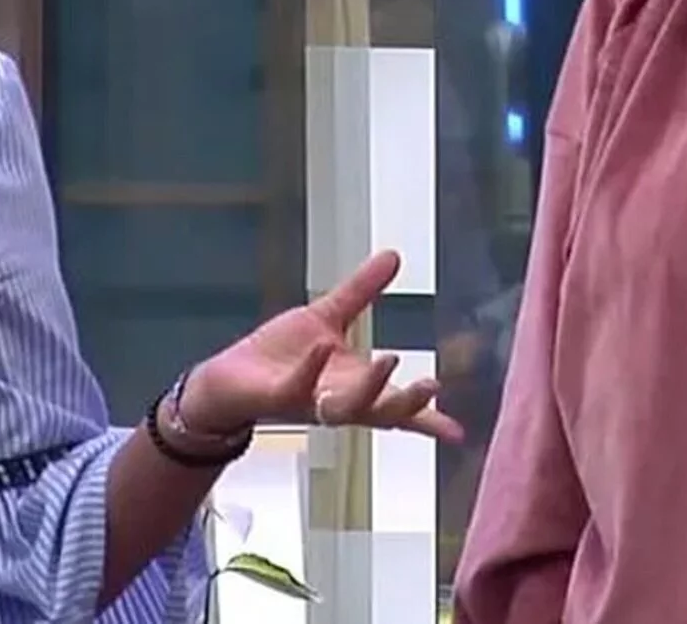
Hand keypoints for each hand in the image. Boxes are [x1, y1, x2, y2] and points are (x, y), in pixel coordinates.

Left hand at [179, 251, 463, 441]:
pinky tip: (322, 348)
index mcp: (354, 385)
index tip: (458, 430)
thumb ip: (362, 291)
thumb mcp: (327, 317)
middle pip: (380, 411)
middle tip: (433, 386)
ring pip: (344, 406)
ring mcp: (307, 401)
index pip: (396, 406)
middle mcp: (336, 401)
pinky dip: (311, 370)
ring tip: (391, 360)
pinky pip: (298, 386)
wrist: (228, 379)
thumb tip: (394, 255)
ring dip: (369, 388)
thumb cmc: (281, 356)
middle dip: (408, 402)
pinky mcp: (276, 396)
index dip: (427, 417)